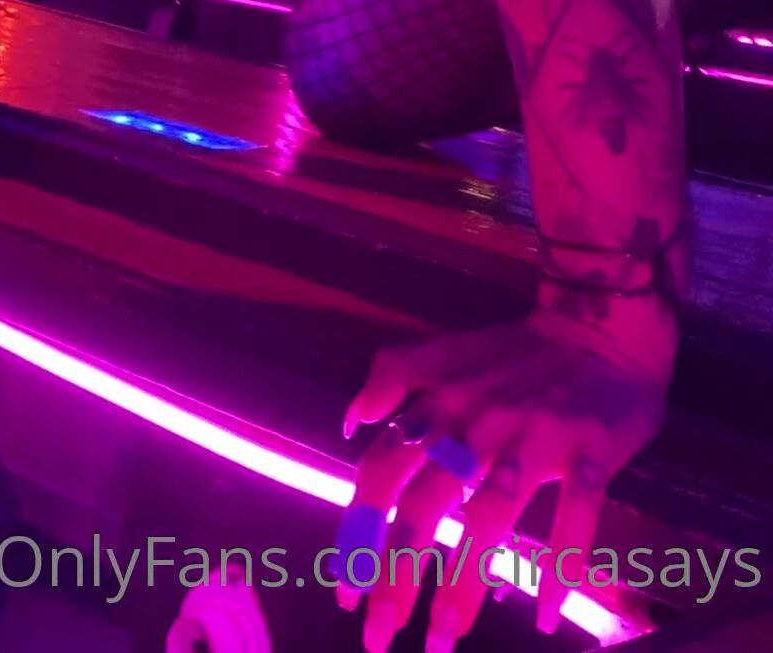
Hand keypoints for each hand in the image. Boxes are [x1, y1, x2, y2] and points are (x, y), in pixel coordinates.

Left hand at [337, 303, 673, 651]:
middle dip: (398, 571)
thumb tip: (351, 420)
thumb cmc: (516, 350)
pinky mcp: (591, 451)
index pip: (385, 471)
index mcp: (442, 401)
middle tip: (379, 635)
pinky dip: (561, 564)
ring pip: (492, 515)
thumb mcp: (447, 349)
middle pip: (428, 504)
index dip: (359, 529)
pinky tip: (546, 614)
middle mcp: (480, 422)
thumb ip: (395, 375)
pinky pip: (575, 514)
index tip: (346, 591)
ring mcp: (536, 437)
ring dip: (464, 581)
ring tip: (443, 638)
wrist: (600, 325)